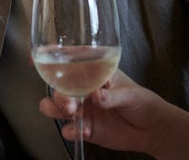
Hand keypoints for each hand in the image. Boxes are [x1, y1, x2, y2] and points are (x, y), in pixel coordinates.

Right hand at [39, 69, 188, 159]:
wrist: (151, 130)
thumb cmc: (142, 101)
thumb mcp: (131, 93)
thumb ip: (114, 95)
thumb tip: (99, 95)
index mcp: (94, 72)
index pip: (70, 61)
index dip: (51, 57)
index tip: (36, 56)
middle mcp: (83, 89)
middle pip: (59, 86)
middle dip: (58, 92)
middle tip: (69, 102)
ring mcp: (82, 109)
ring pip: (57, 107)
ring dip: (56, 109)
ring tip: (70, 112)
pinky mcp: (85, 128)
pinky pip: (69, 129)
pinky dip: (71, 131)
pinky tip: (79, 131)